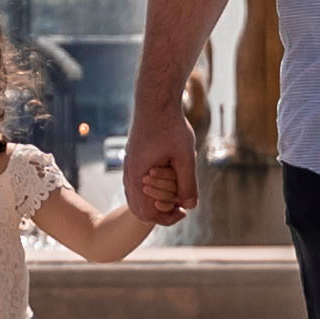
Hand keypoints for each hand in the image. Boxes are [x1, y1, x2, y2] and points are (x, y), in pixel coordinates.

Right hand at [121, 110, 195, 228]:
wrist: (156, 100)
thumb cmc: (171, 125)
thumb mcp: (185, 156)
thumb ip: (188, 183)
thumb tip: (190, 206)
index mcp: (138, 176)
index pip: (146, 213)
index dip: (167, 217)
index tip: (184, 211)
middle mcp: (129, 173)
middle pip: (139, 208)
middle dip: (161, 210)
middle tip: (182, 203)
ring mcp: (129, 166)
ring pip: (137, 196)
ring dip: (156, 199)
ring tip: (177, 192)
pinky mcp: (134, 159)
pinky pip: (138, 184)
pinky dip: (152, 188)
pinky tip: (169, 179)